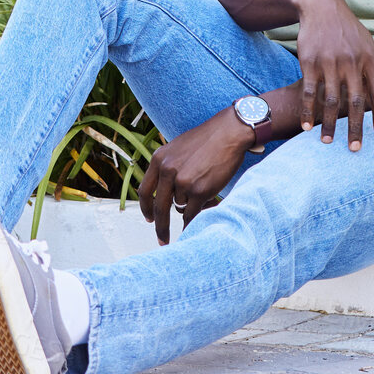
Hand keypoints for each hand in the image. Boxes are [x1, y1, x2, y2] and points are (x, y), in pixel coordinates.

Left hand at [137, 105, 254, 244]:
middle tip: (162, 240)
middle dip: (160, 226)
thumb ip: (167, 167)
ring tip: (205, 190)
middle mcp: (167, 171)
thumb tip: (163, 192)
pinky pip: (192, 214)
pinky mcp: (200, 191)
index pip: (145, 190)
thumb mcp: (178, 148)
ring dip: (191, 205)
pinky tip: (196, 224)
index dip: (146, 208)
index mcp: (159, 159)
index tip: (149, 219)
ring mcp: (183, 182)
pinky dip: (193, 221)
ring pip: (181, 207)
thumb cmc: (206, 140)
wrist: (228, 133)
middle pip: (159, 207)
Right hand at [293, 0, 373, 150]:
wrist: (321, 6)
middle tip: (354, 148)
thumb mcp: (367, 44)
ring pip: (330, 100)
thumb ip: (372, 69)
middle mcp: (351, 63)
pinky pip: (310, 92)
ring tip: (327, 141)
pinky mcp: (309, 62)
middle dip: (355, 127)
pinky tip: (306, 125)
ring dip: (328, 124)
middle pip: (354, 101)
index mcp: (370, 59)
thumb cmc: (347, 30)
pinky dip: (308, 111)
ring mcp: (329, 62)